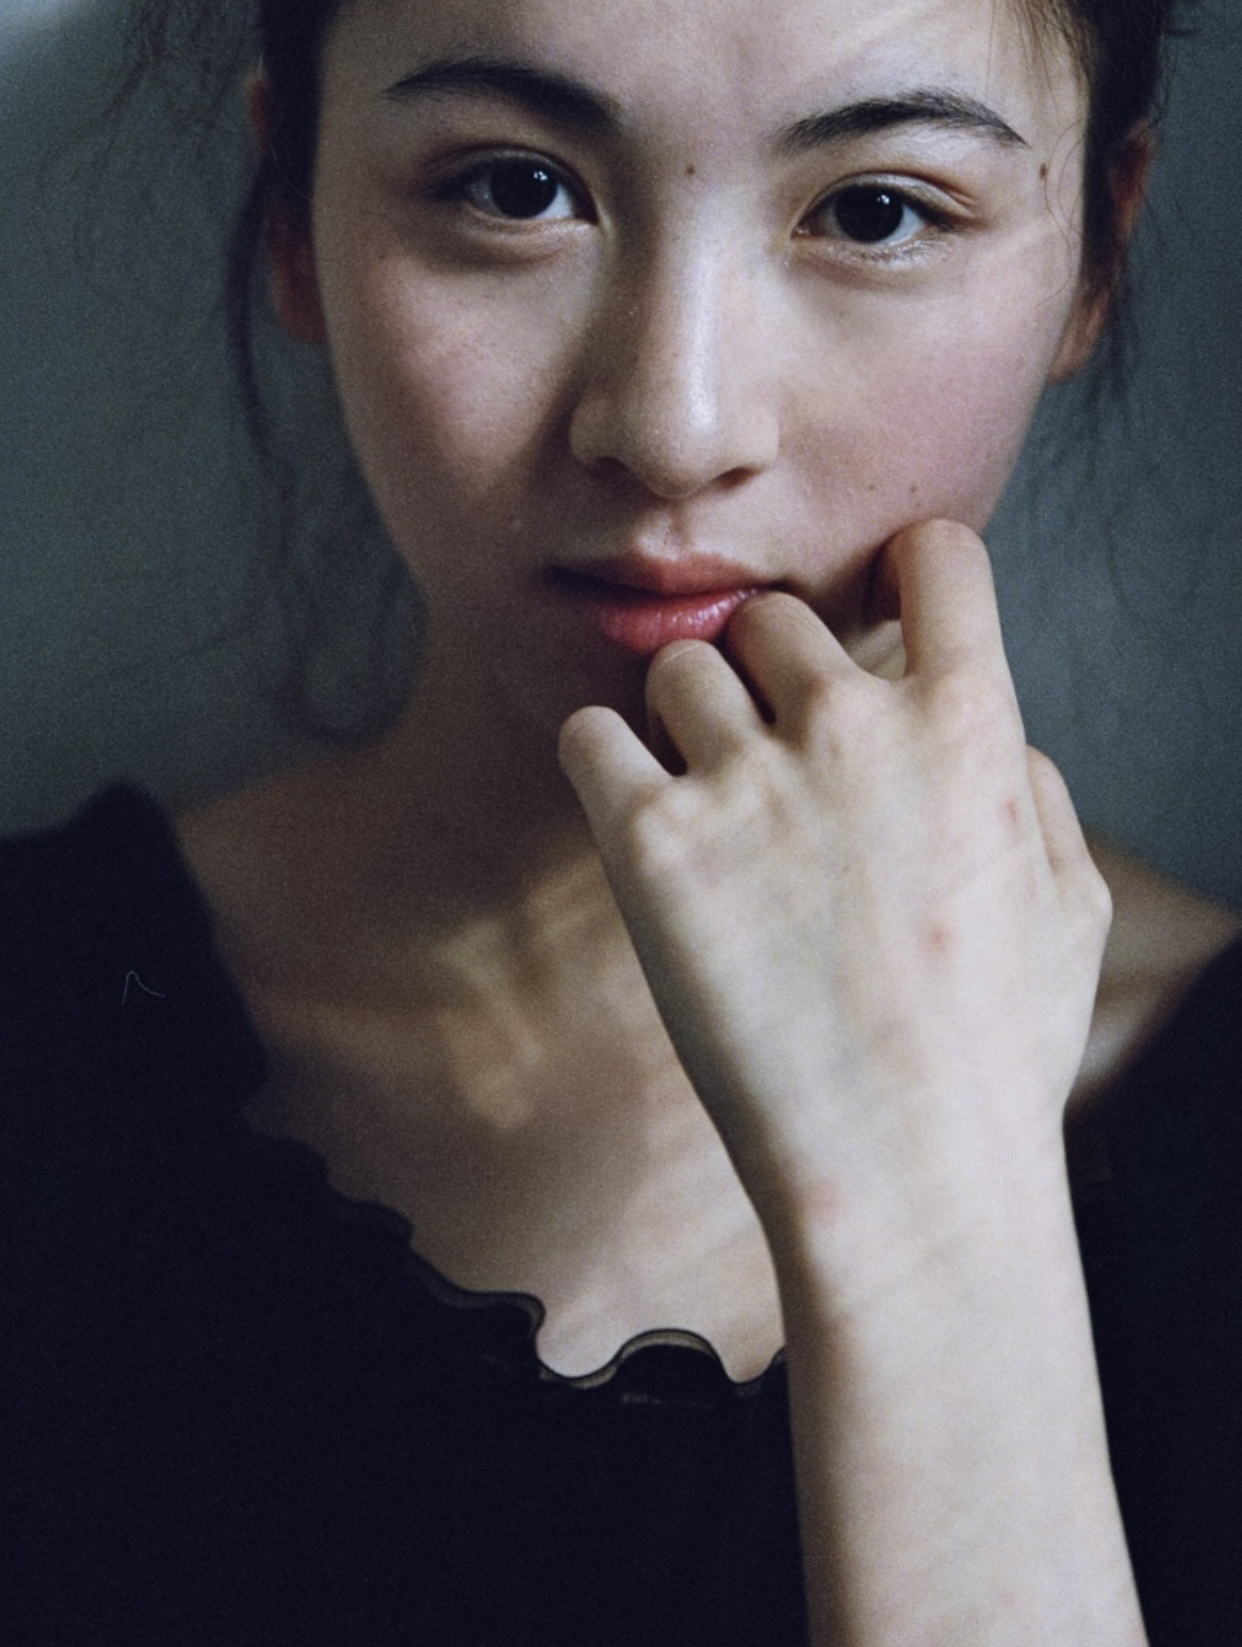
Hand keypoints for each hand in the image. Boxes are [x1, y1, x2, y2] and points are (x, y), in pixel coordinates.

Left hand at [558, 520, 1110, 1280]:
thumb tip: (993, 731)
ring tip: (707, 809)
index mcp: (969, 726)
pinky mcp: (651, 840)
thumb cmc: (997, 1054)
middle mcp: (856, 724)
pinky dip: (602, 765)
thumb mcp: (1069, 908)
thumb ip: (1033, 790)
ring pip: (679, 668)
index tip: (883, 606)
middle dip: (772, 677)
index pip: (937, 556)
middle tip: (773, 764)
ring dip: (685, 722)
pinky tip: (634, 817)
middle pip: (779, 619)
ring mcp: (748, 777)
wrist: (901, 1175)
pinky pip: (590, 736)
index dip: (908, 571)